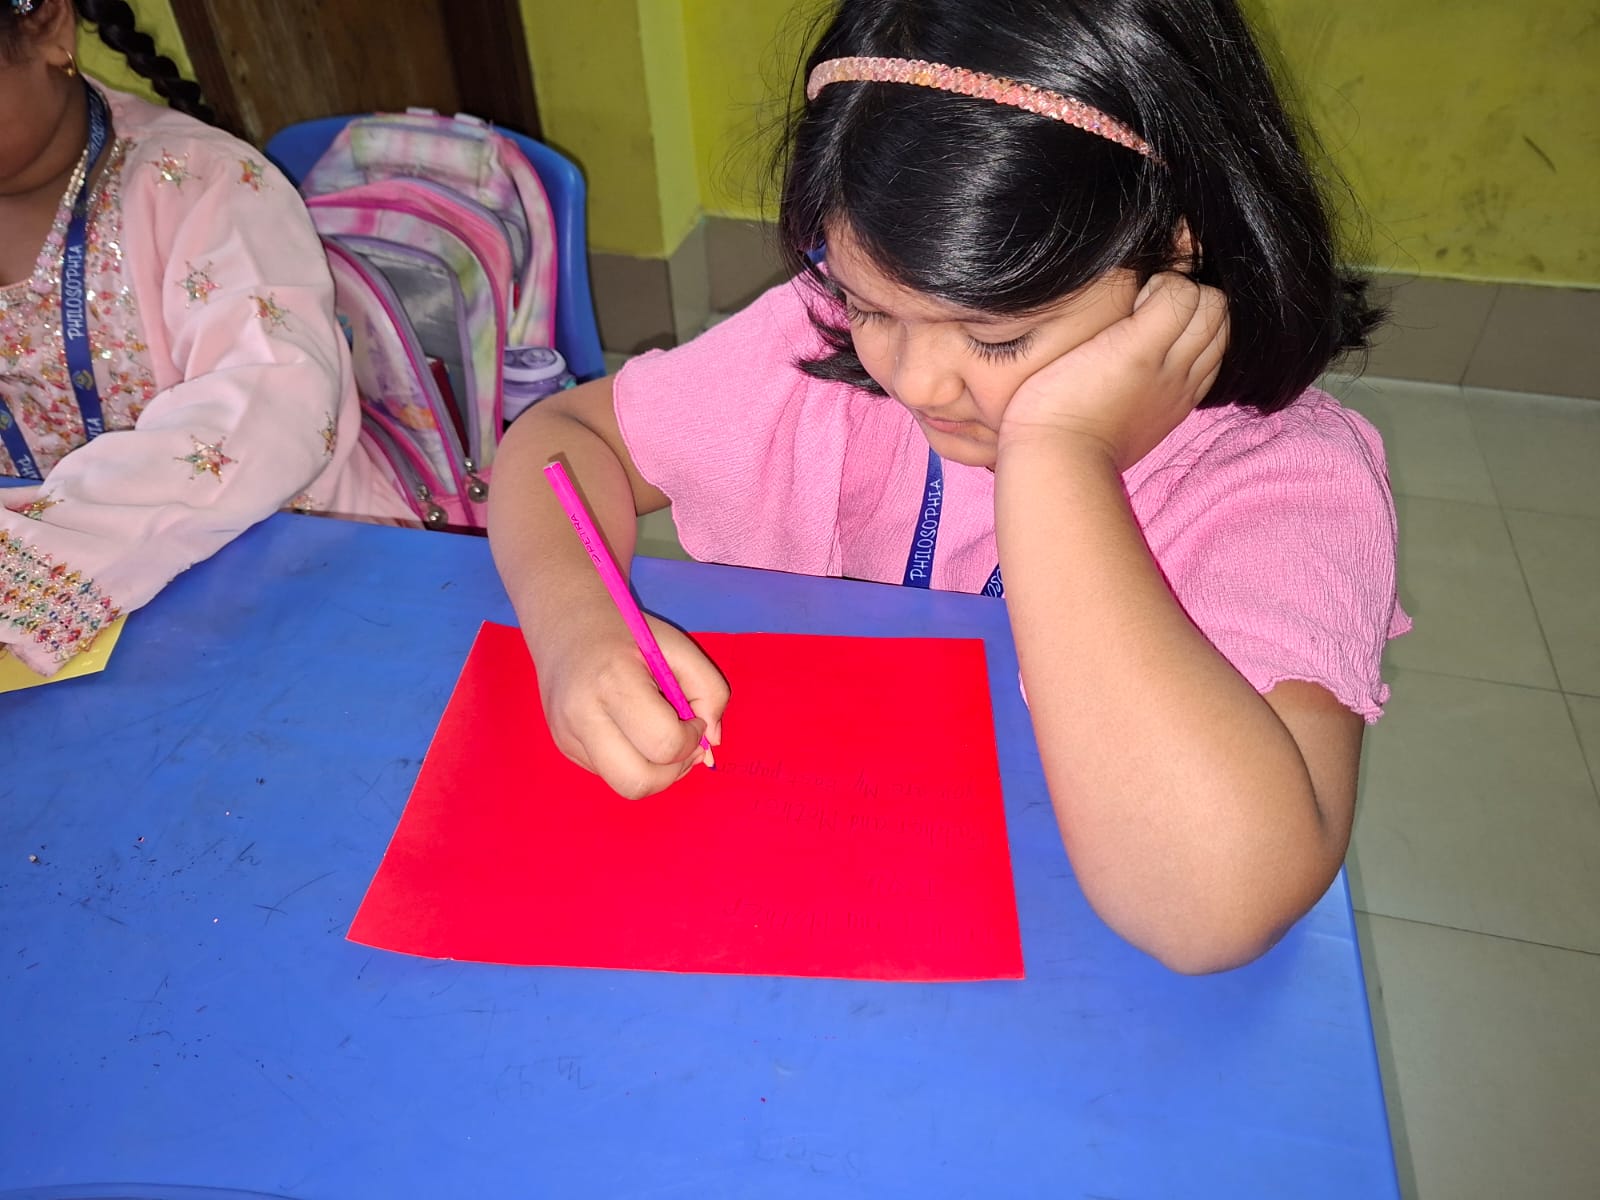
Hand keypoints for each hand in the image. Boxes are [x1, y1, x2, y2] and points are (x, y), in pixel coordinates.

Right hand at [533, 613, 728, 799]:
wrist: (565, 624)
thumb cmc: (627, 632)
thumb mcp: (678, 647)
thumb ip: (710, 690)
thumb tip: (712, 743)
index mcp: (613, 682)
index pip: (664, 743)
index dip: (692, 738)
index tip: (693, 717)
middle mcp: (582, 716)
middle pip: (638, 783)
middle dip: (673, 772)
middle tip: (684, 744)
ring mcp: (568, 737)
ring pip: (625, 787)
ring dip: (656, 773)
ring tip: (662, 740)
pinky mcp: (563, 748)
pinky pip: (610, 775)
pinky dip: (634, 762)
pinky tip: (634, 731)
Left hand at [999, 273, 1227, 470]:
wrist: (1056, 464)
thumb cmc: (1068, 448)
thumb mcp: (1117, 428)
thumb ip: (1133, 404)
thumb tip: (1122, 393)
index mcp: (1176, 400)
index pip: (1213, 348)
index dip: (1192, 325)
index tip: (1152, 329)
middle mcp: (1182, 383)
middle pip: (1222, 324)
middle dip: (1193, 302)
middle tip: (1144, 309)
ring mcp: (1166, 367)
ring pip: (1213, 307)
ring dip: (1179, 290)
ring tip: (1137, 304)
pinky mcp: (1140, 350)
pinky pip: (1180, 295)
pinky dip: (1162, 283)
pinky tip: (1131, 297)